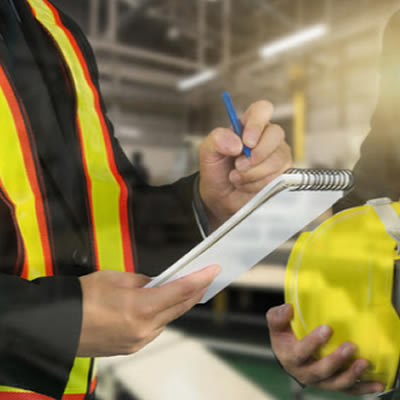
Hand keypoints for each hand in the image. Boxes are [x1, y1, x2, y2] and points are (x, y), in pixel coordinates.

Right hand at [77, 265, 219, 356]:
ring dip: (177, 304)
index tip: (213, 270)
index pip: (180, 290)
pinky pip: (155, 329)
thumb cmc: (81, 298)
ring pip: (168, 319)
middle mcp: (144, 328)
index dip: (200, 279)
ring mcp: (138, 341)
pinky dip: (161, 316)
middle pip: (179, 307)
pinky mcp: (131, 347)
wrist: (56, 324)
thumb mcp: (115, 277)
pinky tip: (158, 307)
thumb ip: (143, 280)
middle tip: (205, 278)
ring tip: (182, 289)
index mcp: (140, 307)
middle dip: (194, 291)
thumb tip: (157, 283)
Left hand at [199, 100, 291, 229]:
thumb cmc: (216, 170)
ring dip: (252, 173)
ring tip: (236, 177)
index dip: (257, 124)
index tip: (246, 142)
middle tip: (238, 165)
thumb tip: (237, 144)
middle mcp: (267, 137)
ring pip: (276, 160)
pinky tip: (246, 185)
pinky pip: (277, 177)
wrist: (220, 197)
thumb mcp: (208, 152)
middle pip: (276, 134)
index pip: (262, 110)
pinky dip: (256, 185)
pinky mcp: (282, 174)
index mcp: (249, 125)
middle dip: (256, 154)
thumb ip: (217, 140)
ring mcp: (277, 155)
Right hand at [266, 304, 383, 395]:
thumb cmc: (284, 338)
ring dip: (351, 375)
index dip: (313, 343)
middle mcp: (305, 372)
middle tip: (350, 346)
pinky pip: (348, 389)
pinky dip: (363, 388)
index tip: (327, 329)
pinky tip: (376, 383)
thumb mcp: (276, 326)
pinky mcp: (332, 384)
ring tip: (364, 363)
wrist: (289, 357)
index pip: (300, 352)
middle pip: (321, 371)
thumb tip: (288, 308)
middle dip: (336, 360)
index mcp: (290, 357)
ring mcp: (320, 381)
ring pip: (336, 383)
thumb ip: (277, 317)